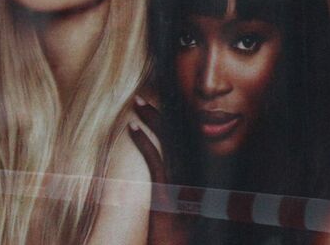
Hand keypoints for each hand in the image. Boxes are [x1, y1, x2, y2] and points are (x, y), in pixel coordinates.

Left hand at [127, 96, 190, 244]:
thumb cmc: (177, 233)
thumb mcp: (182, 205)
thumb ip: (183, 185)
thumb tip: (178, 170)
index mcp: (196, 172)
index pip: (185, 137)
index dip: (173, 119)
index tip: (161, 104)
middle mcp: (192, 171)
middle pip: (178, 133)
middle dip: (160, 113)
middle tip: (143, 97)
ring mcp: (181, 179)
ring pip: (167, 141)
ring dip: (152, 119)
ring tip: (137, 104)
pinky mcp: (168, 188)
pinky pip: (155, 159)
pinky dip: (144, 141)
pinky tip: (133, 128)